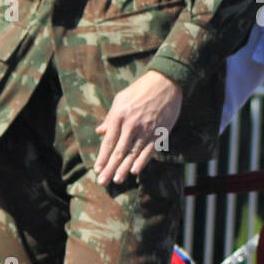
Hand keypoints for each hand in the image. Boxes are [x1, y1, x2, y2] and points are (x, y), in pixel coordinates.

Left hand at [94, 70, 182, 186]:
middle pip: (119, 151)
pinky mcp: (159, 132)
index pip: (108, 142)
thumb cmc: (140, 89)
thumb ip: (110, 117)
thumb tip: (100, 131)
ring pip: (133, 154)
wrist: (166, 82)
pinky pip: (149, 150)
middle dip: (110, 168)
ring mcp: (146, 130)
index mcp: (119, 116)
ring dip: (124, 169)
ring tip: (117, 180)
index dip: (102, 157)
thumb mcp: (121, 99)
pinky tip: (135, 171)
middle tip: (102, 182)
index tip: (97, 169)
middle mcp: (131, 125)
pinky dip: (142, 161)